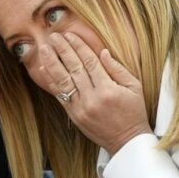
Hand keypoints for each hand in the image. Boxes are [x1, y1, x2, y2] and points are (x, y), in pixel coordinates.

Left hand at [39, 32, 151, 154]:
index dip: (79, 47)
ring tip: (44, 49)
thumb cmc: (133, 112)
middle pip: (74, 68)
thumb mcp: (134, 88)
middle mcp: (92, 98)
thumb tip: (102, 52)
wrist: (127, 142)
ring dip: (52, 63)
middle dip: (63, 50)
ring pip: (63, 81)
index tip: (70, 35)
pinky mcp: (74, 115)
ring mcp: (81, 108)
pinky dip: (51, 82)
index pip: (90, 62)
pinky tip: (44, 69)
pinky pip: (60, 95)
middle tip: (53, 36)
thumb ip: (118, 69)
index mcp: (108, 89)